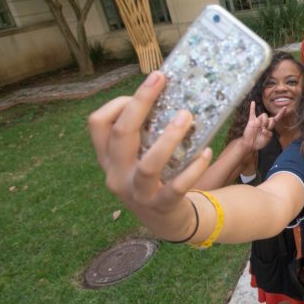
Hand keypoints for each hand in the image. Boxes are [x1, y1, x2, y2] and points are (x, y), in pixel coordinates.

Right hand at [88, 71, 211, 216]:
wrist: (169, 223)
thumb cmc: (157, 180)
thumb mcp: (140, 157)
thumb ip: (145, 133)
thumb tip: (167, 92)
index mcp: (110, 159)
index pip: (98, 124)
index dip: (118, 103)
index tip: (147, 90)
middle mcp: (117, 175)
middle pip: (120, 134)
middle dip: (140, 103)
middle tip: (160, 79)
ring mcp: (138, 193)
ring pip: (149, 164)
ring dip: (169, 138)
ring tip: (187, 116)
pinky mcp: (161, 206)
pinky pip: (177, 186)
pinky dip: (193, 168)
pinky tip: (206, 152)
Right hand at [241, 101, 285, 150]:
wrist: (250, 145)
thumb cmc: (259, 142)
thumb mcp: (268, 139)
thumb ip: (269, 133)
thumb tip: (265, 128)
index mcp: (269, 126)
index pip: (276, 118)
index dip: (281, 113)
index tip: (285, 107)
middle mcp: (264, 122)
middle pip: (271, 118)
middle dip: (270, 124)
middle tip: (265, 130)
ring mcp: (258, 121)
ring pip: (264, 115)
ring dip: (264, 122)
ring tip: (261, 128)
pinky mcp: (252, 121)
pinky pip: (252, 113)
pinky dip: (252, 108)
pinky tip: (253, 102)